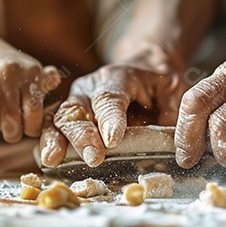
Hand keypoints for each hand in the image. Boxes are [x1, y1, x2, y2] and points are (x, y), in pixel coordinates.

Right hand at [0, 42, 60, 142]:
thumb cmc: (11, 73)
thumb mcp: (31, 73)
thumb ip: (45, 81)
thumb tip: (56, 78)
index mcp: (30, 71)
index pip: (34, 112)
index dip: (31, 129)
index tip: (27, 130)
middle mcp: (8, 70)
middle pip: (10, 118)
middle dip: (11, 134)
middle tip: (10, 132)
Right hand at [39, 52, 183, 166]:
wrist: (145, 67)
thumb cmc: (160, 83)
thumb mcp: (174, 92)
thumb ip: (171, 117)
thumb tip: (177, 148)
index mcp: (120, 77)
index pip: (111, 97)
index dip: (110, 118)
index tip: (112, 140)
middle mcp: (92, 86)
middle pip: (79, 108)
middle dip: (83, 134)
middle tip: (94, 157)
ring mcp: (77, 98)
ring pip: (60, 117)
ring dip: (56, 138)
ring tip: (53, 158)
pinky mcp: (69, 113)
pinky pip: (53, 126)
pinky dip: (48, 142)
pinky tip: (48, 159)